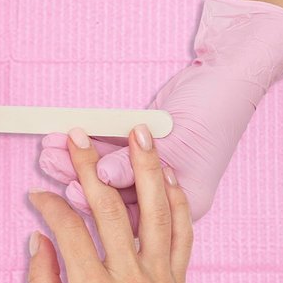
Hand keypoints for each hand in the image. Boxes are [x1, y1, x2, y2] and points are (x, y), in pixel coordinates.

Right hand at [27, 126, 225, 282]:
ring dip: (146, 168)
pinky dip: (177, 202)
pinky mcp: (177, 281)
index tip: (35, 194)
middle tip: (78, 135)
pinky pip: (181, 233)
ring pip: (156, 210)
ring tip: (140, 133)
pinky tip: (167, 178)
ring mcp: (160, 278)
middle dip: (90, 167)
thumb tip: (38, 239)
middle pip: (109, 208)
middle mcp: (130, 279)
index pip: (68, 229)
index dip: (48, 205)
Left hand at [39, 0, 282, 223]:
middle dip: (79, 178)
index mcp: (185, 202)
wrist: (234, 69)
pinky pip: (111, 152)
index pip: (134, 213)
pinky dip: (88, 147)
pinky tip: (63, 140)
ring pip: (109, 174)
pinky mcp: (143, 149)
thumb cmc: (217, 106)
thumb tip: (100, 177)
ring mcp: (154, 172)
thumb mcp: (179, 139)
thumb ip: (137, 164)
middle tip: (50, 163)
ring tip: (48, 151)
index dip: (100, 203)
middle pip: (116, 194)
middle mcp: (166, 194)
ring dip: (77, 162)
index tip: (69, 189)